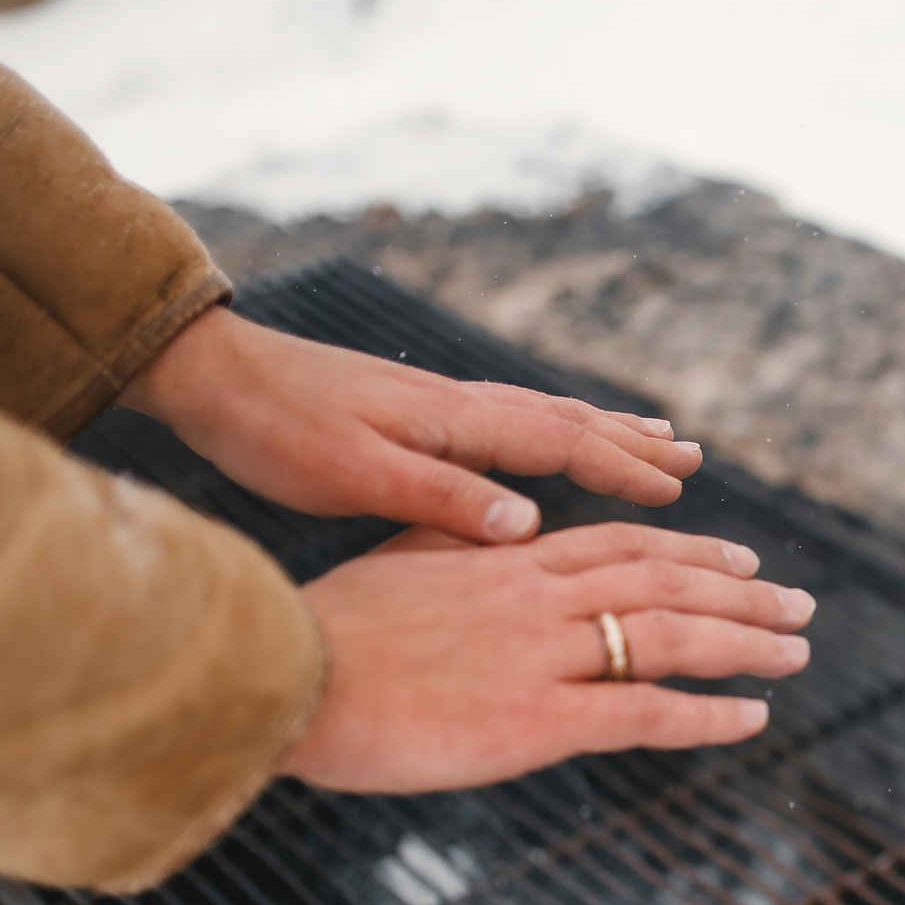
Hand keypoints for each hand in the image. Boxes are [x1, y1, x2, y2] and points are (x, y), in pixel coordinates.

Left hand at [121, 306, 700, 542]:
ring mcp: (440, 406)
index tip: (677, 493)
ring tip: (653, 441)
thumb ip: (443, 502)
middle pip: (567, 420)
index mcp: (455, 421)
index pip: (561, 442)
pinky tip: (555, 445)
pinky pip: (511, 423)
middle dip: (632, 444)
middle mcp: (459, 406)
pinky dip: (555, 431)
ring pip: (543, 417)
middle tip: (693, 460)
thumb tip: (530, 527)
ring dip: (603, 432)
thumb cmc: (274, 433)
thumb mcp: (355, 477)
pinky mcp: (417, 414)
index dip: (622, 470)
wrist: (211, 376)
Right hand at [284, 522, 813, 792]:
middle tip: (800, 604)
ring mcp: (542, 656)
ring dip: (746, 643)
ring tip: (798, 650)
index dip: (690, 553)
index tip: (740, 561)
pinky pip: (644, 713)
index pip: (622, 546)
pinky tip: (753, 718)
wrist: (278, 673)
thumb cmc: (319, 631)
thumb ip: (457, 549)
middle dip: (742, 594)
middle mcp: (537, 597)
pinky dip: (707, 714)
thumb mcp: (399, 566)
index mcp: (505, 561)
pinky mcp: (537, 719)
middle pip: (666, 584)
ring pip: (671, 636)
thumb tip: (492, 538)